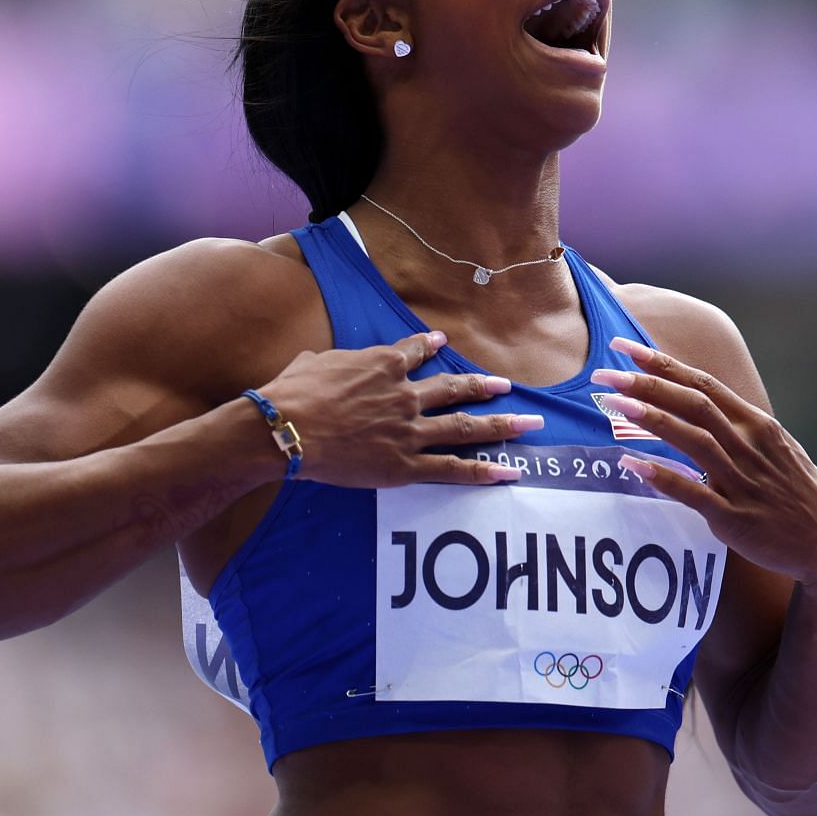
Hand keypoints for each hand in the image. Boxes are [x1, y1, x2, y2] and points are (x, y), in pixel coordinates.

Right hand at [258, 330, 535, 486]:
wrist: (287, 428)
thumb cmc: (292, 393)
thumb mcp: (312, 362)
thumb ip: (329, 362)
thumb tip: (318, 362)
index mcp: (382, 365)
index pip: (413, 352)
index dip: (429, 346)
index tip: (442, 343)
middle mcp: (405, 394)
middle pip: (453, 388)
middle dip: (482, 386)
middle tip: (506, 385)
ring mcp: (409, 430)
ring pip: (465, 426)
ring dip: (500, 424)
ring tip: (529, 423)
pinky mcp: (405, 465)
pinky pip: (452, 469)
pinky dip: (483, 471)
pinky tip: (508, 472)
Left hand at [591, 335, 816, 596]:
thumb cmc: (794, 492)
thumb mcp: (772, 448)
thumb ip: (735, 426)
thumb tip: (694, 405)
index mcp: (756, 424)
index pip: (703, 384)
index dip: (662, 364)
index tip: (623, 347)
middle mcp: (749, 445)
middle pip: (694, 404)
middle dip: (648, 384)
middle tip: (604, 372)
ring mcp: (743, 481)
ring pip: (694, 440)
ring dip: (653, 418)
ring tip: (614, 403)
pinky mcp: (736, 518)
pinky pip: (694, 493)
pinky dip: (663, 477)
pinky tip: (631, 465)